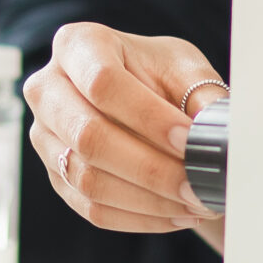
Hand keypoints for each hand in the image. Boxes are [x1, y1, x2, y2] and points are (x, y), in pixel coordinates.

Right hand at [23, 23, 223, 235]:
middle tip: (196, 183)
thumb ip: (202, 95)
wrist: (143, 98)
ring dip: (148, 199)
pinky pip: (93, 208)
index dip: (147, 116)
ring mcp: (45, 137)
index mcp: (77, 45)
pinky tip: (176, 213)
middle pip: (88, 136)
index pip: (103, 83)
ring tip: (194, 201)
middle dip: (150, 168)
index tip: (188, 139)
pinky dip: (140, 217)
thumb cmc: (158, 75)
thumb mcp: (184, 67)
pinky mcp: (56, 176)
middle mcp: (48, 90)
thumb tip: (216, 131)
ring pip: (88, 180)